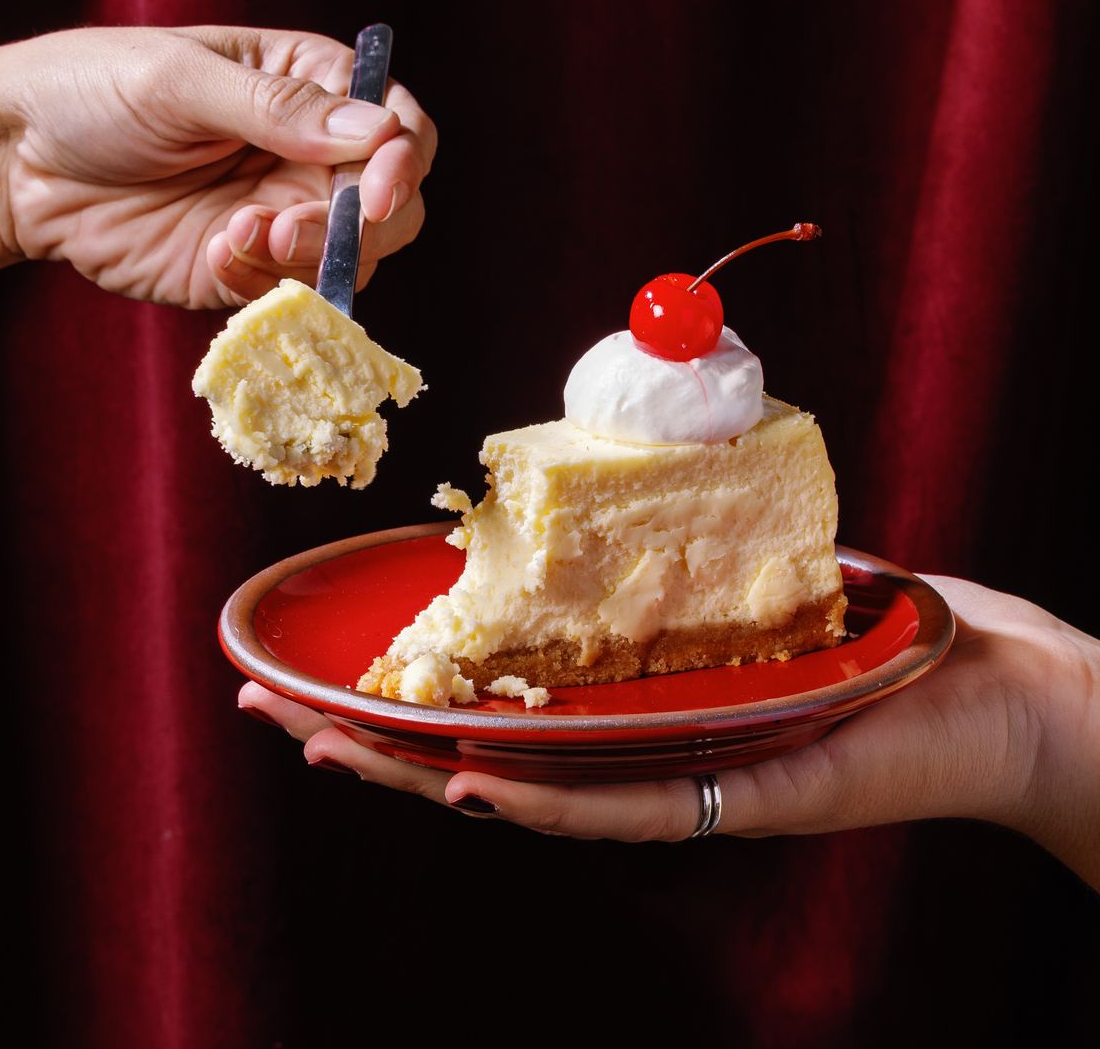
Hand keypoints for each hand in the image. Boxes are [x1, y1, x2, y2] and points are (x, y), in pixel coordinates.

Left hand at [0, 26, 434, 318]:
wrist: (18, 164)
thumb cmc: (93, 89)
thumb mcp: (181, 81)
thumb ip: (281, 108)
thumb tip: (380, 131)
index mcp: (309, 86)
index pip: (399, 127)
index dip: (402, 162)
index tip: (373, 192)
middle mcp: (310, 154)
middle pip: (391, 204)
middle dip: (358, 225)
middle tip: (291, 228)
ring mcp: (284, 214)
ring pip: (351, 257)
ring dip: (309, 258)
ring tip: (239, 237)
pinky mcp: (251, 268)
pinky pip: (291, 292)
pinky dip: (263, 282)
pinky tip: (213, 253)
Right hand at [238, 578, 1098, 884]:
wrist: (1004, 687)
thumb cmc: (888, 624)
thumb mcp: (764, 560)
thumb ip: (688, 530)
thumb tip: (622, 469)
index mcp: (632, 685)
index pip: (501, 686)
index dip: (409, 677)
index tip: (324, 654)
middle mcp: (637, 739)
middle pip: (485, 743)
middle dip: (374, 731)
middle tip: (271, 709)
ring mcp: (677, 775)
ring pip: (527, 785)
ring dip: (418, 773)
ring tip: (325, 747)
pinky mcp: (732, 796)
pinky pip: (622, 804)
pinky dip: (538, 798)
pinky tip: (459, 787)